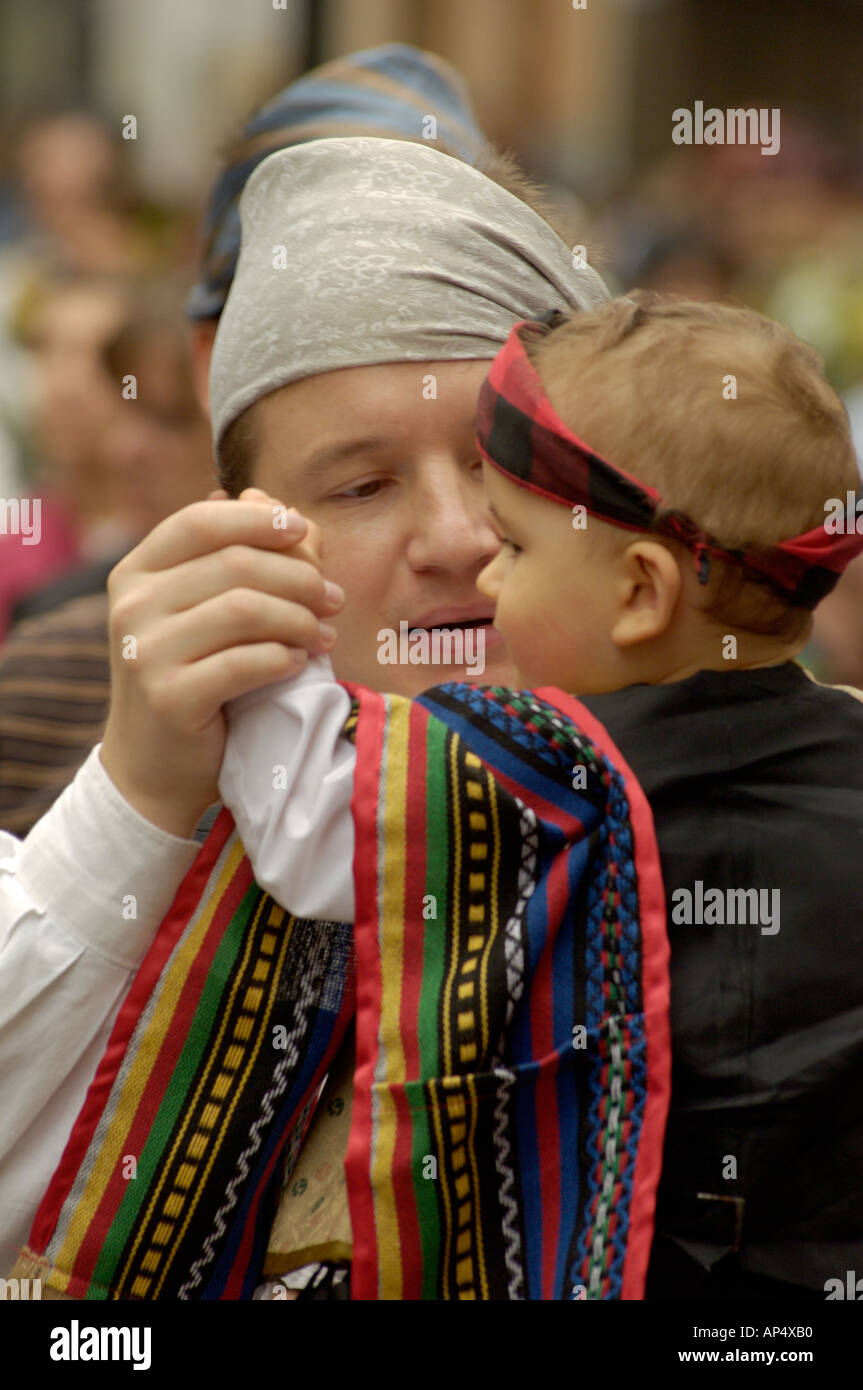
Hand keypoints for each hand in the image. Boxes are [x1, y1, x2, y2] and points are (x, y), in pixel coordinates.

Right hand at [99, 489, 342, 836]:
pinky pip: (246, 662)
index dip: (259, 520)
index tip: (304, 531)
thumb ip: (242, 555)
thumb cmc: (196, 677)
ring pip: (245, 609)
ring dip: (299, 619)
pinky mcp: (169, 697)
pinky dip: (284, 658)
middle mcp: (131, 605)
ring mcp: (144, 652)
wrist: (157, 765)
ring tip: (322, 636)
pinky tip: (298, 663)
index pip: (201, 522)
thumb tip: (269, 499)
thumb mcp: (213, 611)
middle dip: (299, 578)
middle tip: (332, 601)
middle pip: (235, 563)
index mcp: (137, 572)